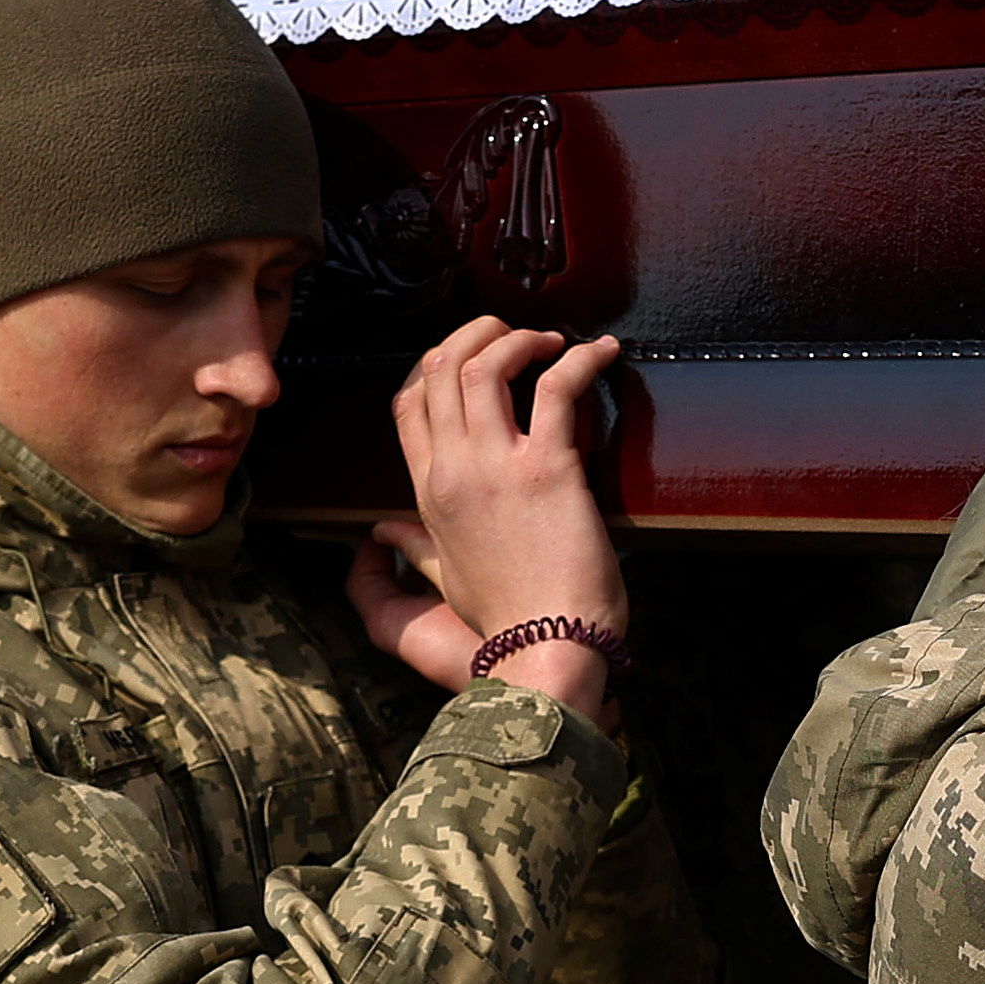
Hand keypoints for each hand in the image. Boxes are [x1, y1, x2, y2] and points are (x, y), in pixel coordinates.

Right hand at [357, 317, 629, 720]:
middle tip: (513, 334)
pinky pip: (556, 388)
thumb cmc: (507, 620)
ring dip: (517, 339)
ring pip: (484, 366)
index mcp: (429, 494)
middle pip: (441, 370)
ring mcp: (496, 467)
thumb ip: (414, 548)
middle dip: (476, 335)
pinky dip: (579, 359)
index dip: (435, 364)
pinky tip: (600, 352)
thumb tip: (383, 533)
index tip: (468, 354)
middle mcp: (454, 472)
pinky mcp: (548, 469)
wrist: (545, 649)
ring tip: (548, 341)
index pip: (409, 403)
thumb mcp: (446, 579)